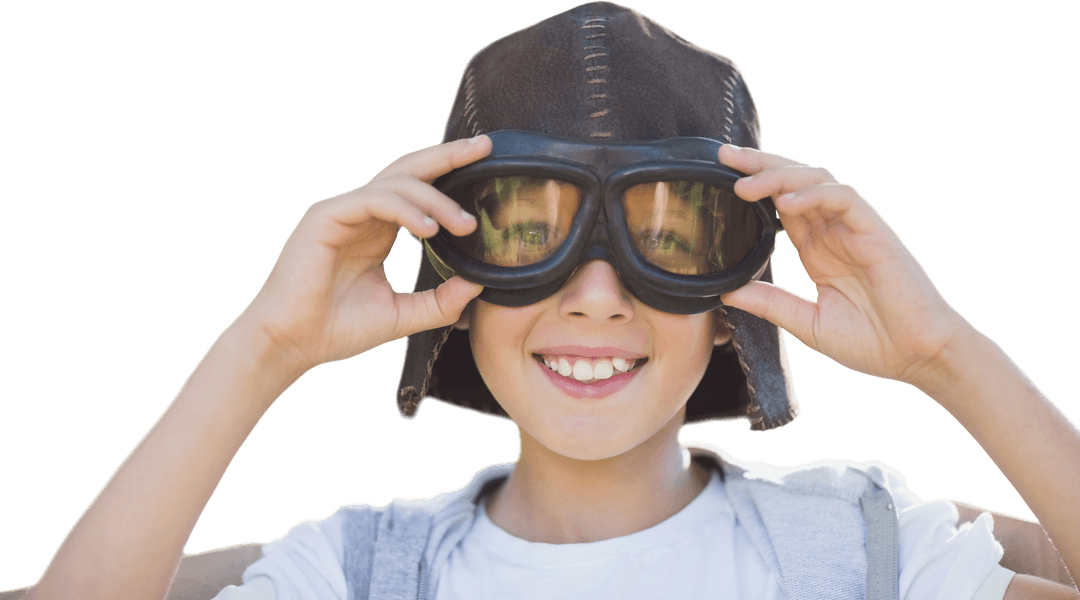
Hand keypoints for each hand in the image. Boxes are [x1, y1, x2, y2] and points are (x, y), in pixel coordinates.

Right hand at [240, 136, 489, 372]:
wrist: (292, 344)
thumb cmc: (338, 329)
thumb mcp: (403, 314)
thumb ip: (440, 301)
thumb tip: (480, 283)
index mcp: (378, 230)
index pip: (419, 190)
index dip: (451, 174)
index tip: (488, 164)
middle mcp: (361, 213)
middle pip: (410, 170)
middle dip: (449, 156)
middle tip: (485, 148)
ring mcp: (342, 210)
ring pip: (396, 184)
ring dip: (435, 200)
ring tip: (464, 224)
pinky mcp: (325, 216)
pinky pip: (373, 200)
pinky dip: (405, 210)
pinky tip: (430, 230)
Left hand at [718, 145, 968, 386]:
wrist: (918, 357)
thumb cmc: (872, 342)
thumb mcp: (807, 323)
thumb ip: (771, 303)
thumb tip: (727, 293)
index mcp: (817, 248)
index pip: (780, 204)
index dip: (753, 187)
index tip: (719, 178)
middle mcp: (834, 231)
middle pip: (794, 181)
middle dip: (759, 165)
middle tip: (723, 157)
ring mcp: (855, 228)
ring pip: (815, 180)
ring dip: (778, 177)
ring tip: (744, 185)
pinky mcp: (876, 231)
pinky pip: (843, 197)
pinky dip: (813, 195)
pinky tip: (785, 204)